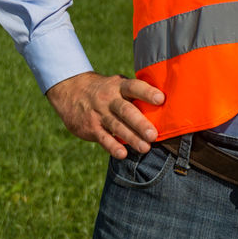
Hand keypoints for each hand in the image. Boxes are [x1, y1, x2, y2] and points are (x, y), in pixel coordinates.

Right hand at [45, 71, 164, 158]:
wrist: (71, 92)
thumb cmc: (106, 90)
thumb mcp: (117, 84)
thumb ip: (135, 93)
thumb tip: (165, 103)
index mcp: (119, 86)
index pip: (134, 87)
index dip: (147, 92)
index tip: (161, 99)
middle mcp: (109, 99)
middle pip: (126, 111)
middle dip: (140, 123)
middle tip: (154, 135)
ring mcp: (99, 114)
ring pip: (116, 126)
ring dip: (131, 138)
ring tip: (145, 148)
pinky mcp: (91, 127)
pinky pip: (103, 138)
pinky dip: (112, 146)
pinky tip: (123, 154)